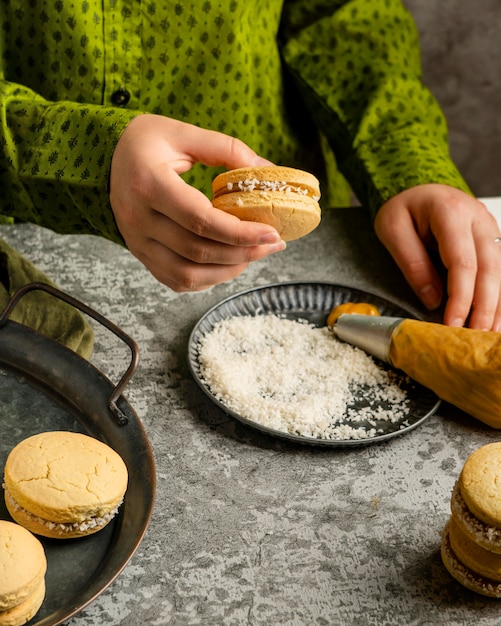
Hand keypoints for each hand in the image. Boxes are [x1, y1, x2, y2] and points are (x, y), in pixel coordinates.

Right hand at [109, 114, 284, 291]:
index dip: (239, 232)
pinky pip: (176, 280)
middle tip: (274, 243)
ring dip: (228, 270)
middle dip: (243, 252)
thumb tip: (269, 170)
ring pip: (188, 273)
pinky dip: (208, 278)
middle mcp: (138, 219)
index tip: (272, 233)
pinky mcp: (141, 255)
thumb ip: (226, 149)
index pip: (199, 219)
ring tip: (255, 254)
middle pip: (198, 250)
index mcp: (148, 183)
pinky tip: (228, 264)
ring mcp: (137, 241)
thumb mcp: (183, 132)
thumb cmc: (146, 143)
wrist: (106, 159)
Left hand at [374, 184, 500, 330]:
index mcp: (451, 212)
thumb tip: (433, 300)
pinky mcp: (492, 241)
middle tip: (474, 336)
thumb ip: (412, 263)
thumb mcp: (393, 230)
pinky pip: (500, 270)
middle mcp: (478, 220)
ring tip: (489, 335)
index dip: (460, 297)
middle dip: (484, 307)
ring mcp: (490, 229)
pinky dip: (499, 295)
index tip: (453, 323)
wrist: (417, 187)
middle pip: (490, 268)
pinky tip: (495, 318)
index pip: (463, 262)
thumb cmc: (402, 208)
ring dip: (497, 305)